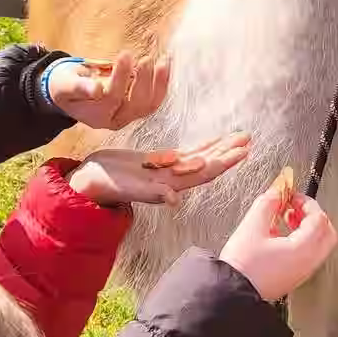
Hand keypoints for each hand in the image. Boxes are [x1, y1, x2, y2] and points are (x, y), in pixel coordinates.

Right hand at [49, 53, 169, 129]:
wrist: (68, 90)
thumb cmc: (65, 85)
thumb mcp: (65, 84)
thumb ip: (79, 87)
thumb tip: (96, 89)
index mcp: (95, 116)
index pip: (112, 98)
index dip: (120, 77)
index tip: (125, 55)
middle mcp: (114, 120)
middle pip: (135, 105)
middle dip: (143, 81)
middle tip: (145, 59)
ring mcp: (127, 115)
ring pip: (148, 105)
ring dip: (159, 84)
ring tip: (163, 62)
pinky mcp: (136, 107)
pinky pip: (153, 99)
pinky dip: (161, 84)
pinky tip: (165, 66)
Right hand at [66, 133, 250, 207]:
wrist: (89, 181)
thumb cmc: (105, 186)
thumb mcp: (127, 187)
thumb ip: (151, 194)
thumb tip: (174, 200)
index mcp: (169, 185)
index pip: (203, 173)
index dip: (224, 162)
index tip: (242, 152)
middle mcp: (173, 179)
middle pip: (207, 163)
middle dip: (228, 151)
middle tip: (248, 137)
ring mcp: (167, 170)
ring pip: (199, 157)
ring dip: (219, 147)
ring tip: (239, 136)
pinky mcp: (158, 161)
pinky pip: (186, 153)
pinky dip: (201, 146)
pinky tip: (213, 140)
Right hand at [219, 181, 337, 301]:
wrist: (231, 293)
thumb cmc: (242, 266)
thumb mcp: (252, 226)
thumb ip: (268, 204)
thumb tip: (277, 192)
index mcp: (303, 249)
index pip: (318, 218)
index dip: (306, 202)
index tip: (291, 196)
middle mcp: (308, 262)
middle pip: (326, 232)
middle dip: (312, 215)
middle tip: (295, 206)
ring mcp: (302, 272)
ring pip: (319, 244)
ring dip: (307, 227)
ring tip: (286, 218)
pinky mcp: (294, 277)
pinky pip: (308, 255)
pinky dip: (302, 241)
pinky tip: (280, 235)